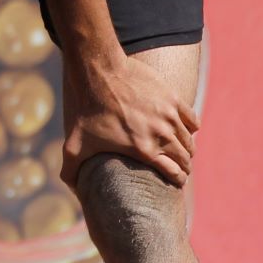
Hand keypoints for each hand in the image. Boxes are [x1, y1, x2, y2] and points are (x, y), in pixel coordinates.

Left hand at [60, 53, 199, 188]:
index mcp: (144, 150)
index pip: (175, 173)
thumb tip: (73, 192)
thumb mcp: (73, 144)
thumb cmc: (86, 108)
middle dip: (184, 166)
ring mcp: (169, 115)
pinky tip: (185, 129)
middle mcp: (162, 135)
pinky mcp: (172, 97)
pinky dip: (191, 127)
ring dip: (187, 148)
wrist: (99, 70)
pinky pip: (192, 118)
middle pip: (185, 158)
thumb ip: (70, 172)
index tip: (176, 182)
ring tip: (182, 151)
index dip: (177, 180)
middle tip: (180, 169)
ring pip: (189, 140)